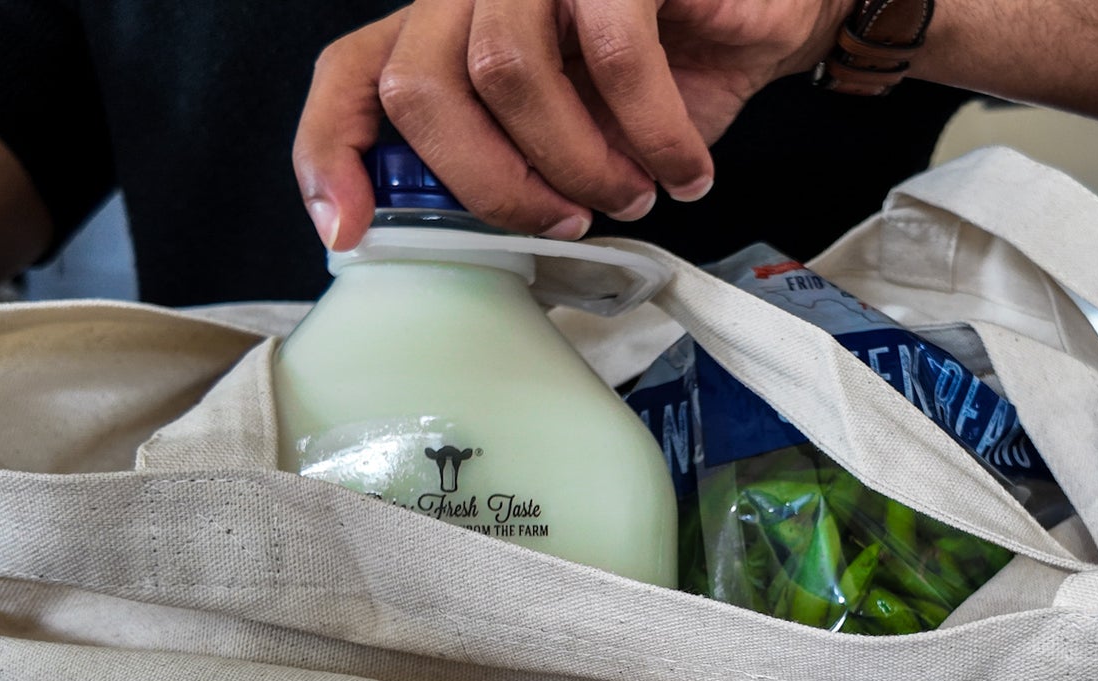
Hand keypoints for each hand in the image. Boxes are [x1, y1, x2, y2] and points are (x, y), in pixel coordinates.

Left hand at [294, 0, 851, 246]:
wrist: (766, 13)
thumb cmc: (665, 74)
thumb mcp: (571, 134)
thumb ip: (507, 162)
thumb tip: (463, 240)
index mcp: (447, 29)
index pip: (352, 74)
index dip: (330, 153)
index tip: (350, 232)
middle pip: (421, 86)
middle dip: (489, 185)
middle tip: (562, 224)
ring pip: (506, 71)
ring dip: (577, 161)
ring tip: (633, 192)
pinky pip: (614, 54)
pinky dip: (656, 132)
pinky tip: (684, 167)